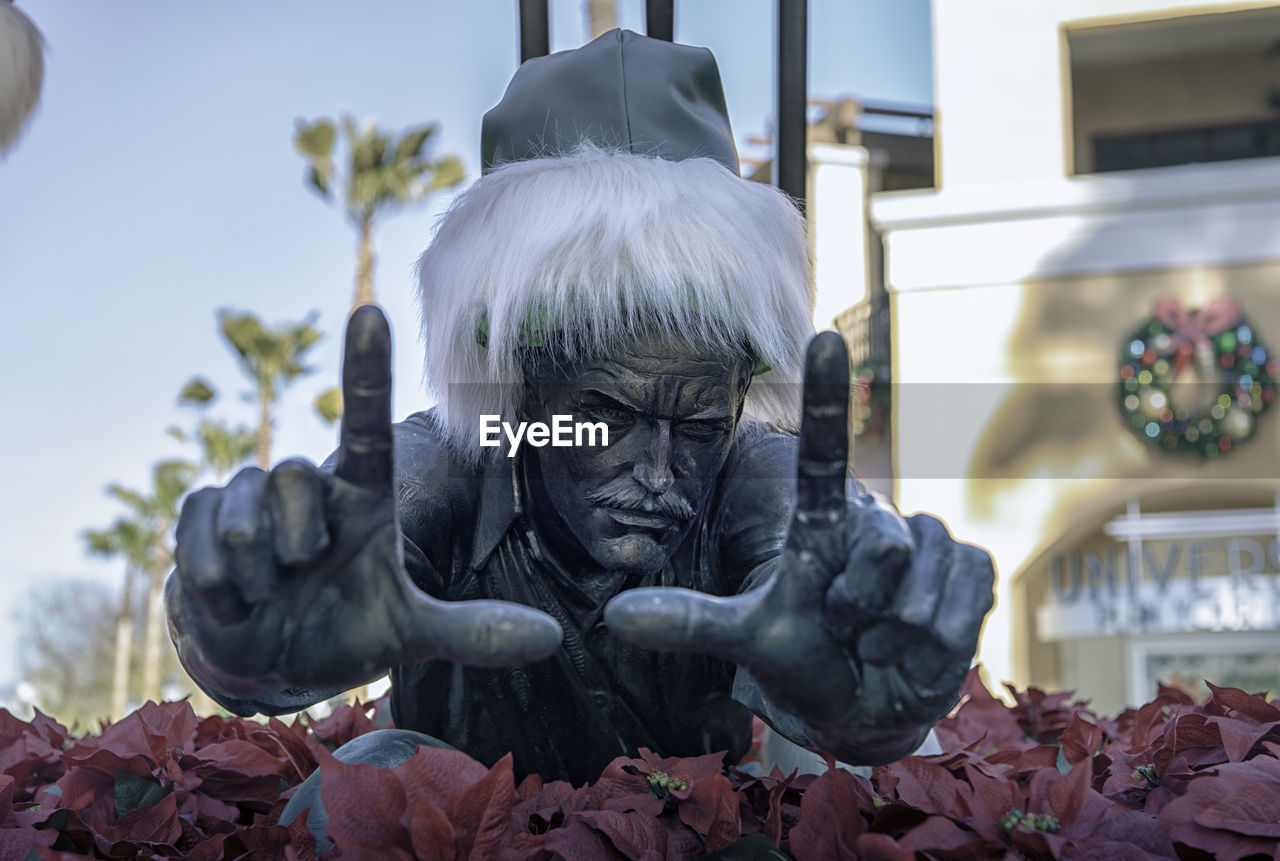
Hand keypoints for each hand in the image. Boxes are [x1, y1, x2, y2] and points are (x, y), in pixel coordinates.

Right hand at [166, 306, 562, 701]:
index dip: (366, 370)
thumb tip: (549, 638)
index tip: (371, 312)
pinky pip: (198, 542)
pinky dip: (217, 587)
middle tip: (303, 577)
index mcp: (364, 495)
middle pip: (294, 480)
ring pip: (245, 517)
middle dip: (298, 547)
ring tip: (268, 593)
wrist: (271, 661)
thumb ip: (473, 631)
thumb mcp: (409, 633)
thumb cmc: (346, 630)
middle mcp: (311, 486)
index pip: (366, 424)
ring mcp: (251, 496)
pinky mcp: (199, 516)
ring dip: (256, 575)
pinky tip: (231, 600)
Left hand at [604, 332, 993, 759]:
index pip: (822, 452)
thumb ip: (688, 622)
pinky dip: (937, 646)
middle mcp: (875, 518)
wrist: (867, 703)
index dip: (827, 396)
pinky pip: (961, 605)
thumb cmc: (803, 656)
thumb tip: (613, 618)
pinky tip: (920, 650)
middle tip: (846, 631)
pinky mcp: (972, 568)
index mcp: (821, 521)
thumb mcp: (747, 638)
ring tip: (878, 644)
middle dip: (859, 609)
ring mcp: (929, 541)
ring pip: (919, 590)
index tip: (822, 336)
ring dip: (896, 637)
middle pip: (883, 550)